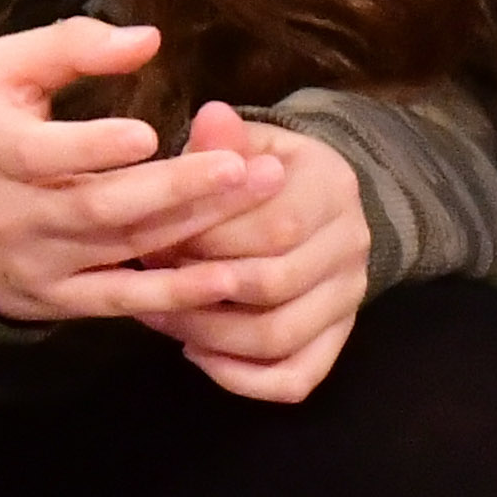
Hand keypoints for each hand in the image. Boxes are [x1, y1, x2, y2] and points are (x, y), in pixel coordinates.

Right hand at [0, 10, 244, 323]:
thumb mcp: (8, 71)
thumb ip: (71, 46)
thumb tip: (149, 40)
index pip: (40, 154)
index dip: (92, 148)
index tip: (150, 134)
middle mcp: (14, 214)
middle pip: (100, 205)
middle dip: (175, 186)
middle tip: (242, 165)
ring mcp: (40, 263)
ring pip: (123, 248)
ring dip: (195, 225)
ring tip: (257, 193)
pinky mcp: (62, 299)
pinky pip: (122, 300)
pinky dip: (174, 295)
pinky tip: (227, 278)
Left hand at [130, 101, 369, 405]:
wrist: (315, 202)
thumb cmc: (263, 170)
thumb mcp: (248, 143)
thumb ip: (225, 141)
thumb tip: (211, 117)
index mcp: (332, 188)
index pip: (271, 226)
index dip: (204, 240)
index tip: (152, 239)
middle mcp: (351, 247)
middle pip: (272, 285)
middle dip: (197, 288)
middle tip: (145, 281)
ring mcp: (348, 299)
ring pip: (278, 338)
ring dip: (208, 334)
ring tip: (159, 315)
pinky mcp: (337, 340)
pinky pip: (295, 379)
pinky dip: (240, 378)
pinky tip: (197, 353)